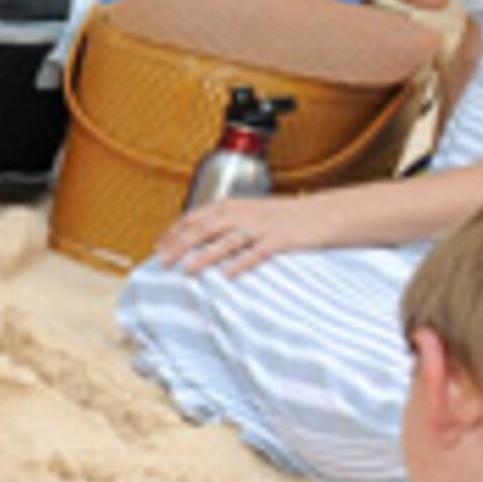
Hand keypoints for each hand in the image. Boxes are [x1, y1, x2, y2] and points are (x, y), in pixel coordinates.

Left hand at [156, 190, 360, 276]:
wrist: (324, 214)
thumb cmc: (282, 218)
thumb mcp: (248, 214)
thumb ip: (223, 224)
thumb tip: (193, 241)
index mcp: (232, 206)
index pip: (194, 218)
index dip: (174, 233)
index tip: (158, 248)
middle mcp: (243, 213)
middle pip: (204, 228)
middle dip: (181, 245)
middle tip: (162, 262)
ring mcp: (262, 226)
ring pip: (226, 241)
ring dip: (205, 256)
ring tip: (187, 270)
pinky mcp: (281, 240)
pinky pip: (258, 252)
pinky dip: (242, 263)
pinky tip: (228, 275)